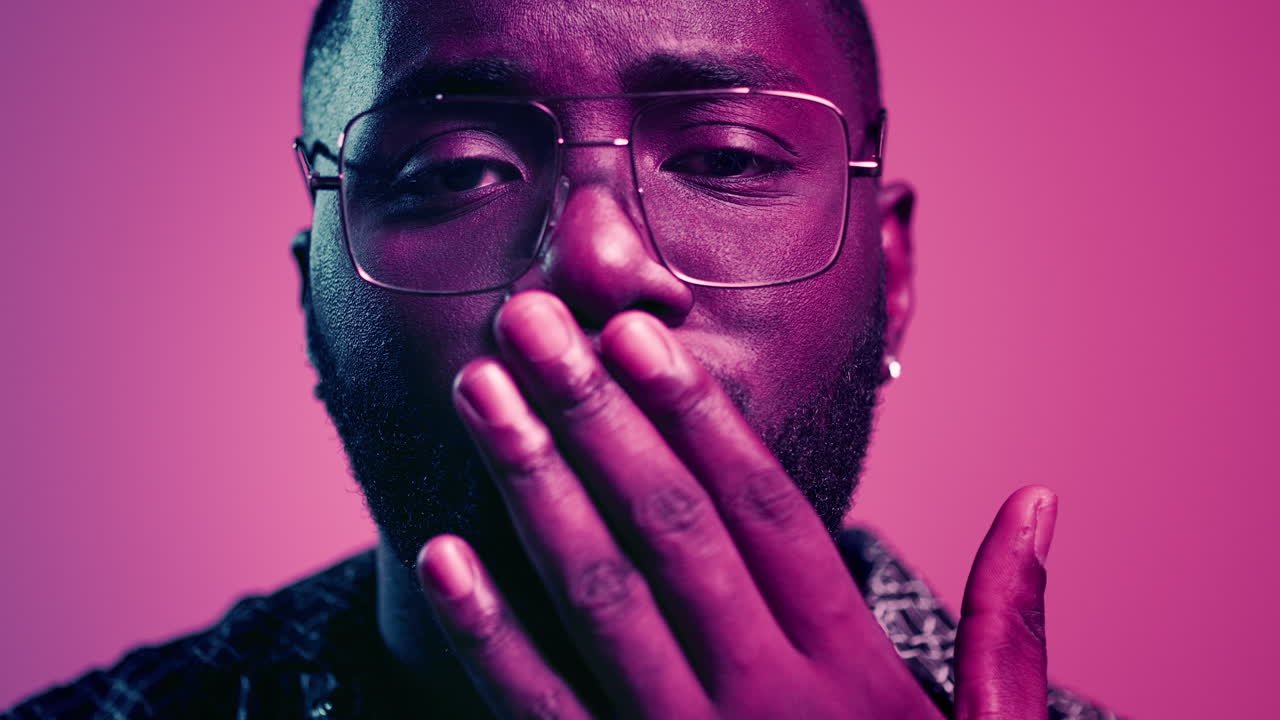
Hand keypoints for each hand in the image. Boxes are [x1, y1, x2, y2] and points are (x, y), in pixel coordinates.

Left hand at [416, 290, 1055, 719]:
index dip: (696, 416)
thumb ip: (1010, 628)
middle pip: (670, 529)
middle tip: (533, 320)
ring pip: (601, 598)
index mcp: (851, 675)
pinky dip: (485, 637)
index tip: (637, 335)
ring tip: (482, 391)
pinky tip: (441, 558)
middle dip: (596, 415)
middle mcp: (764, 703)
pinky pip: (541, 716)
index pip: (765, 513)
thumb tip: (1040, 500)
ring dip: (531, 487)